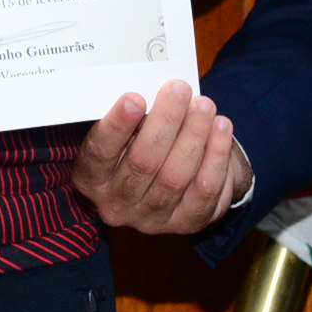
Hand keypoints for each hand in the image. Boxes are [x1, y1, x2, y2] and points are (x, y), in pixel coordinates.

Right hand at [74, 81, 254, 234]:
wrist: (170, 179)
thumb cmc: (140, 143)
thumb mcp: (125, 132)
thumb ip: (131, 117)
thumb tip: (150, 88)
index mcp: (91, 178)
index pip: (100, 153)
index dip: (117, 126)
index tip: (134, 98)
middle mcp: (116, 203)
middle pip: (142, 162)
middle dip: (165, 122)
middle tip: (179, 89)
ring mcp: (151, 219)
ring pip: (175, 176)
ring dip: (193, 135)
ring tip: (204, 105)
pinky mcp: (186, 223)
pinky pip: (204, 189)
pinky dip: (215, 155)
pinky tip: (221, 128)